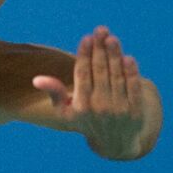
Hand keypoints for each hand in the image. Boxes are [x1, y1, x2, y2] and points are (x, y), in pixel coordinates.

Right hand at [33, 26, 161, 160]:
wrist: (114, 143)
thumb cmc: (86, 120)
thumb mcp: (66, 111)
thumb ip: (54, 93)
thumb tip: (36, 79)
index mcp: (81, 105)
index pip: (82, 74)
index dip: (84, 55)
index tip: (87, 38)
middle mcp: (99, 107)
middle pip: (100, 71)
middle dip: (100, 48)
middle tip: (101, 30)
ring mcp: (118, 109)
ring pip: (116, 76)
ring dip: (115, 55)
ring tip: (112, 39)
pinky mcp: (135, 111)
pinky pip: (133, 87)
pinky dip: (131, 73)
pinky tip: (128, 57)